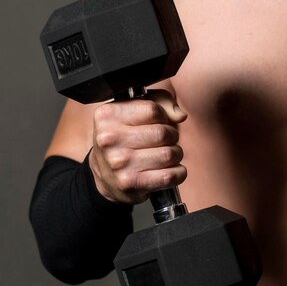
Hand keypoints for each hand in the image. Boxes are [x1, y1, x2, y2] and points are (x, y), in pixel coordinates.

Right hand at [89, 89, 187, 203]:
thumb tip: (180, 116)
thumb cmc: (125, 138)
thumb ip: (161, 102)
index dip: (164, 117)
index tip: (159, 123)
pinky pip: (170, 176)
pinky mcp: (130, 183)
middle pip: (163, 133)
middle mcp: (109, 139)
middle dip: (172, 137)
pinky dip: (178, 173)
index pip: (153, 110)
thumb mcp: (134, 111)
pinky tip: (169, 170)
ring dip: (176, 155)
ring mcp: (118, 163)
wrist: (105, 175)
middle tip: (165, 141)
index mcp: (108, 115)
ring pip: (169, 154)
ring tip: (166, 155)